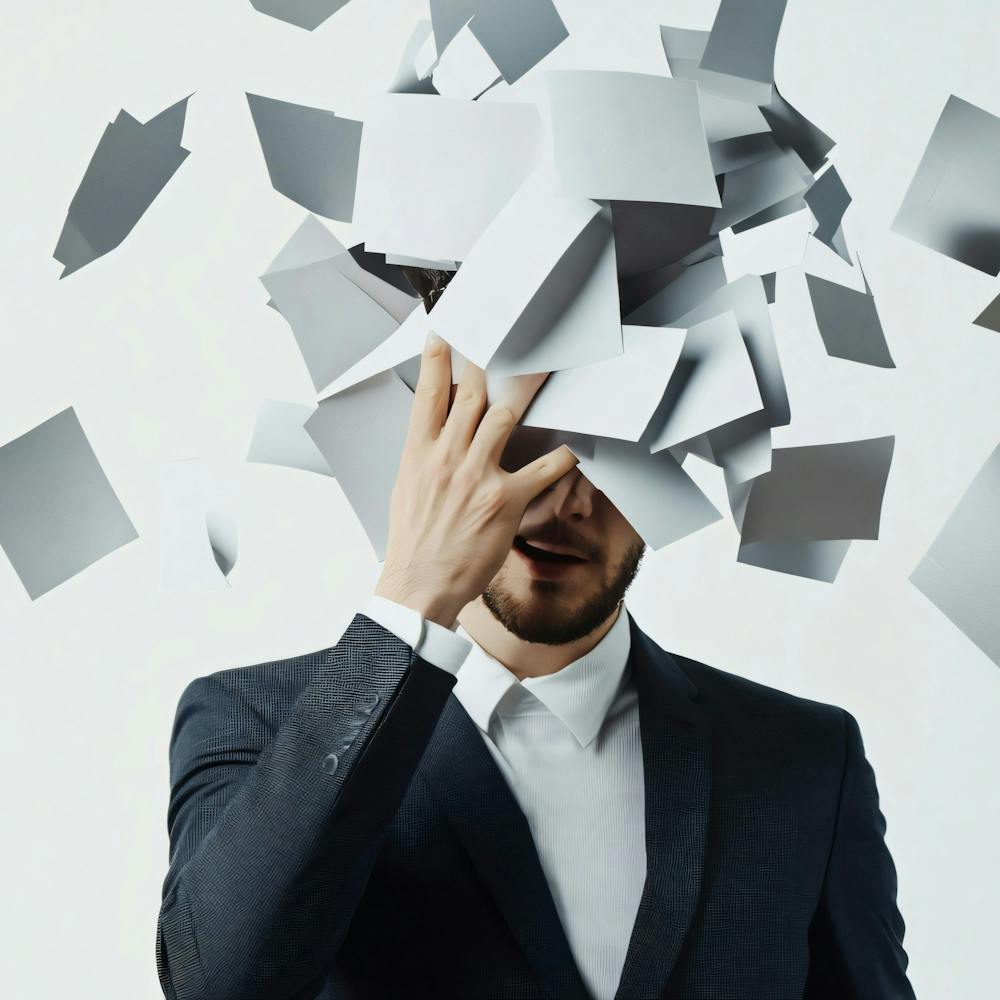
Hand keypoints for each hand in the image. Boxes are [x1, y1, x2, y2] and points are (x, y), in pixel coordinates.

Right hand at [375, 332, 578, 628]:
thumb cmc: (413, 539)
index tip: (446, 336)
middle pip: (473, 396)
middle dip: (488, 366)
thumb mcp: (406, 487)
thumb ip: (424, 455)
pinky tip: (573, 446)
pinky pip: (542, 468)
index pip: (429, 395)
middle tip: (502, 345)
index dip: (438, 360)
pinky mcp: (505, 501)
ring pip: (504, 418)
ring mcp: (477, 477)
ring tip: (537, 380)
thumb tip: (438, 432)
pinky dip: (561, 456)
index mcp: (419, 453)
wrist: (418, 584)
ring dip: (523, 399)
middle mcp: (447, 458)